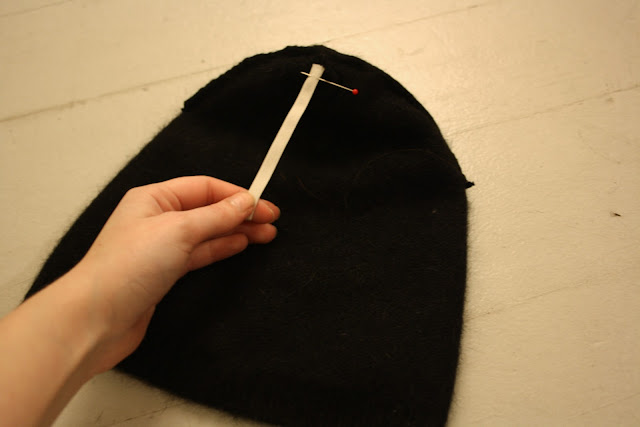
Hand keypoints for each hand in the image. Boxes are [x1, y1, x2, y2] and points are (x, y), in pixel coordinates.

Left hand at [70, 176, 278, 373]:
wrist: (96, 318)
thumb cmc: (125, 268)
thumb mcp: (178, 231)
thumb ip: (216, 216)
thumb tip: (246, 202)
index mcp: (153, 198)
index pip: (204, 188)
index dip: (237, 195)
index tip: (264, 205)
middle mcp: (156, 219)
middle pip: (208, 210)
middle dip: (241, 214)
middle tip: (271, 220)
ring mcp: (161, 247)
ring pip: (207, 233)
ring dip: (236, 231)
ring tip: (265, 234)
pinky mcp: (164, 272)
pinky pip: (199, 254)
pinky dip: (221, 248)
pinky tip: (239, 245)